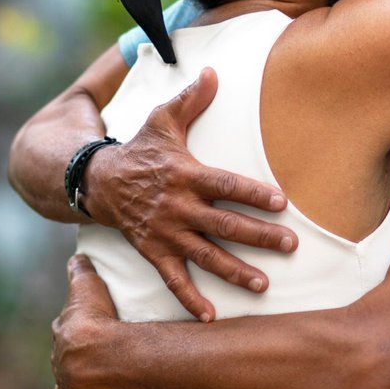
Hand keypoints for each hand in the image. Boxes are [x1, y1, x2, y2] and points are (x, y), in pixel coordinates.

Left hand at [51, 255, 118, 388]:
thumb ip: (80, 271)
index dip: (71, 332)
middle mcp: (61, 359)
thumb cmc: (95, 318)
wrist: (99, 352)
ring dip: (69, 387)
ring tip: (80, 387)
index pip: (63, 331)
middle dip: (70, 360)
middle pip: (62, 359)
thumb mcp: (87, 286)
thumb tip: (76, 255)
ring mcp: (67, 384)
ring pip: (63, 386)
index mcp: (64, 332)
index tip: (79, 333)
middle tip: (84, 360)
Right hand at [84, 67, 296, 321]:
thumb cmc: (141, 149)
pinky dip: (190, 300)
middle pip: (224, 225)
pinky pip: (173, 280)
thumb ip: (191, 99)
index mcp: (186, 174)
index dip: (254, 194)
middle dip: (259, 237)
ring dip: (235, 271)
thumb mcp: (162, 120)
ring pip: (205, 256)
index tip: (282, 204)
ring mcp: (166, 233)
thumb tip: (212, 71)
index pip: (227, 185)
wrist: (99, 181)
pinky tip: (211, 317)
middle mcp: (178, 207)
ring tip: (263, 285)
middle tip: (289, 246)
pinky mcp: (154, 252)